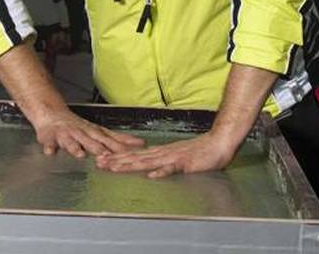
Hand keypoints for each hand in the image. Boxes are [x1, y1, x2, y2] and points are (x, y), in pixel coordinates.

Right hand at [32, 109, 143, 157]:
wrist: (52, 114)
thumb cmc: (77, 127)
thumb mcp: (99, 131)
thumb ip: (116, 139)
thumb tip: (140, 144)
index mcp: (94, 132)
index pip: (111, 138)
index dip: (122, 143)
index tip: (133, 148)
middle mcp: (81, 132)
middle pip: (92, 141)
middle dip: (99, 148)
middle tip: (107, 155)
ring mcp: (66, 134)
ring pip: (71, 141)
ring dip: (75, 148)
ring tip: (80, 154)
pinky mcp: (50, 137)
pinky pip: (49, 143)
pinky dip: (50, 147)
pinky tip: (50, 152)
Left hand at [95, 132, 238, 177]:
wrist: (219, 143)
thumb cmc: (200, 152)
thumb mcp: (177, 156)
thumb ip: (163, 161)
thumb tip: (149, 167)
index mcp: (160, 152)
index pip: (135, 155)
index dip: (118, 158)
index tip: (102, 160)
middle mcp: (163, 153)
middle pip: (135, 157)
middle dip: (116, 161)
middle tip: (99, 163)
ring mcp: (173, 157)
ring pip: (147, 161)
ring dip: (130, 164)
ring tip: (115, 168)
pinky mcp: (185, 163)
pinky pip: (172, 168)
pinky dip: (161, 171)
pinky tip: (151, 176)